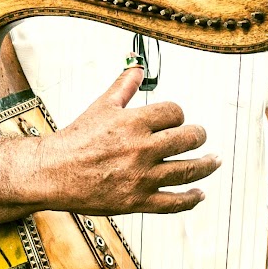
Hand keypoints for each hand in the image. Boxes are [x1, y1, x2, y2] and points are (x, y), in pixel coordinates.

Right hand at [30, 66, 219, 215]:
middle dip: (197, 135)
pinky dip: (190, 198)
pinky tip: (199, 193)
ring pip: (188, 170)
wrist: (53, 172)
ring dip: (206, 164)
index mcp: (133, 123)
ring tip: (214, 160)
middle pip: (188, 139)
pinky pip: (173, 202)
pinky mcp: (137, 201)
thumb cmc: (75, 140)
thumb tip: (137, 66)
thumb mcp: (101, 106)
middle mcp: (141, 149)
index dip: (178, 114)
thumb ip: (124, 86)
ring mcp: (141, 177)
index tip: (175, 119)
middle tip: (199, 136)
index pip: (174, 112)